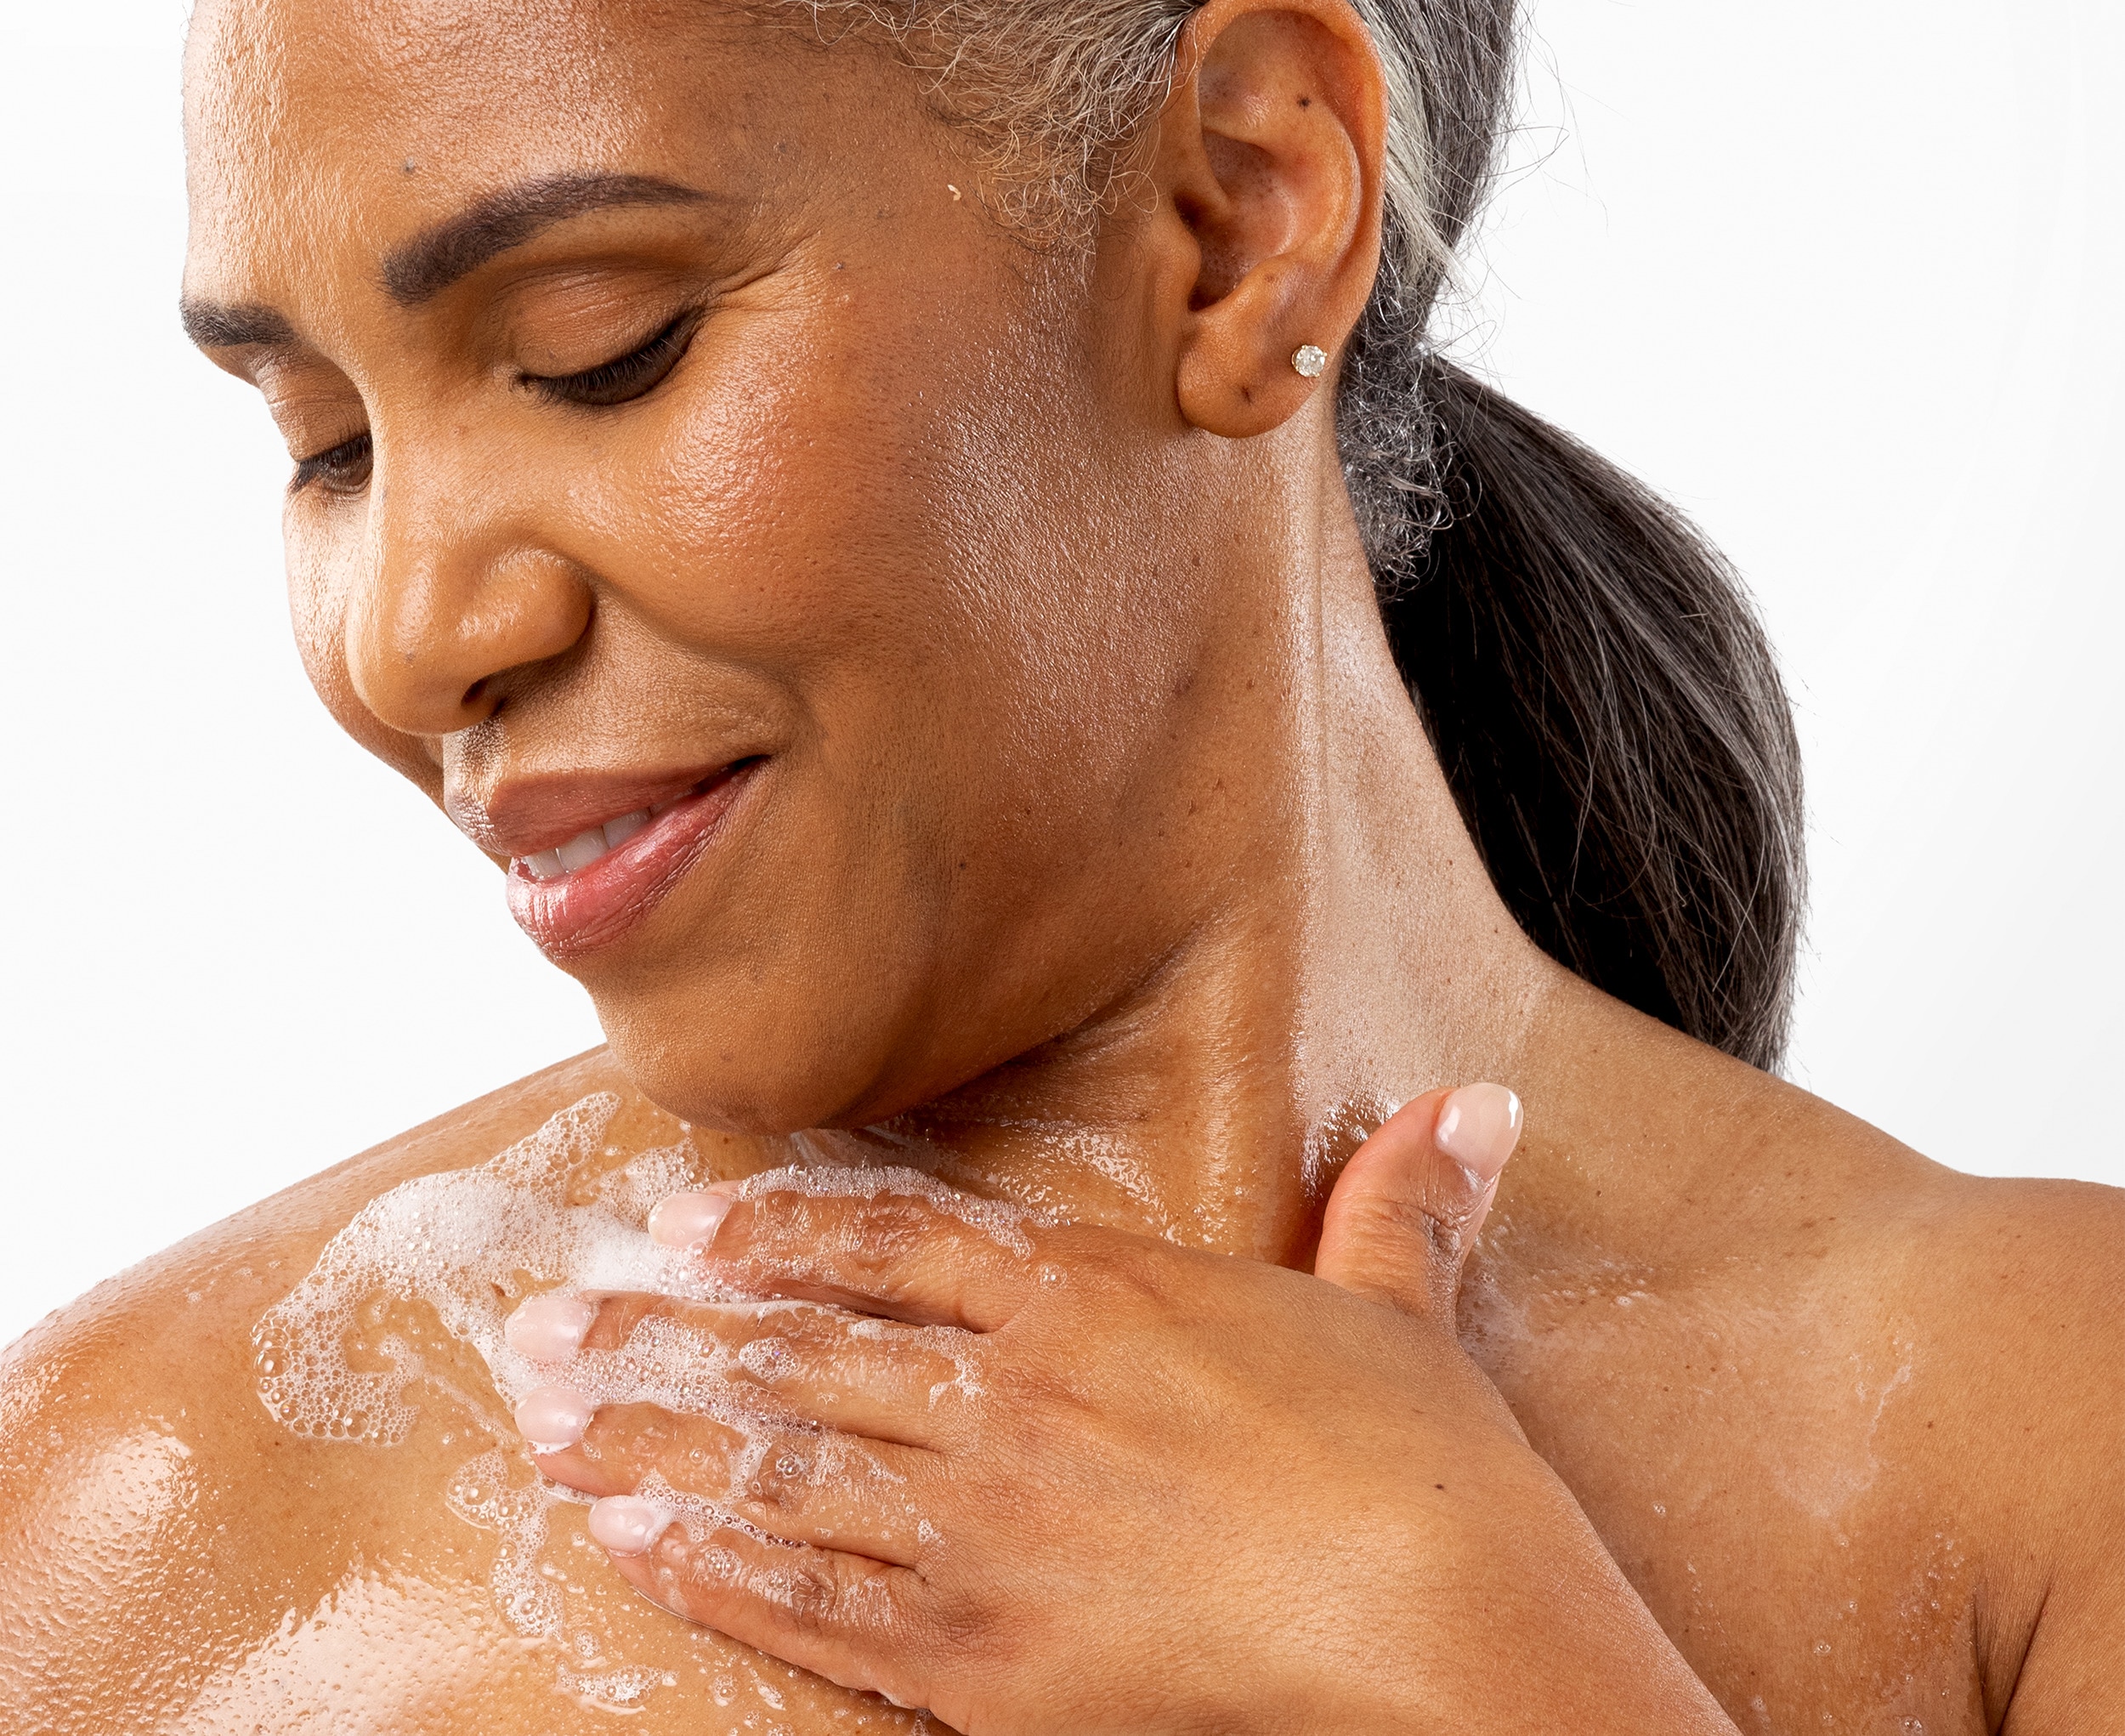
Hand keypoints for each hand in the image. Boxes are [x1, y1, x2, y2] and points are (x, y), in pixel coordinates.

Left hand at [508, 1087, 1732, 1733]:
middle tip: (539, 1327)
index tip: (680, 1228)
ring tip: (546, 1427)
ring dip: (650, 1444)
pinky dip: (715, 1569)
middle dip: (657, 1338)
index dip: (776, 1234)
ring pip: (779, 1468)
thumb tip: (1482, 1103)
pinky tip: (637, 1544)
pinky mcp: (984, 1658)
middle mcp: (1015, 1399)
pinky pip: (814, 1605)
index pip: (897, 1244)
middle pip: (798, 1353)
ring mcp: (987, 1528)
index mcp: (1098, 1300)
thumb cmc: (1430, 1477)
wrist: (1443, 1638)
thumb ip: (1401, 1204)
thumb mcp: (1404, 1312)